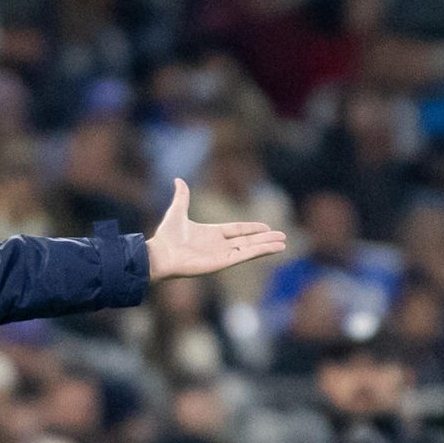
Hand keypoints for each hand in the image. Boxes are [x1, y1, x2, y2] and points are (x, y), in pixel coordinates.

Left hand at [146, 179, 286, 280]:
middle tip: (282, 237)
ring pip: (249, 249)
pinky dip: (260, 251)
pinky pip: (244, 255)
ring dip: (267, 246)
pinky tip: (273, 248)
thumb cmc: (165, 237)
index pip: (236, 230)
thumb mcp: (177, 211)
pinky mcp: (222, 263)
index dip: (251, 228)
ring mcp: (221, 255)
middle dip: (265, 239)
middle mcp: (218, 246)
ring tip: (283, 244)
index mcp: (210, 234)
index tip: (266, 227)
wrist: (160, 254)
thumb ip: (182, 196)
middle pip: (247, 241)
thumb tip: (178, 180)